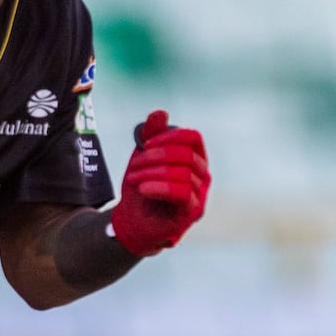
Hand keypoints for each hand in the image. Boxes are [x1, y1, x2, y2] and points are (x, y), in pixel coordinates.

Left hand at [109, 110, 209, 255]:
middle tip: (133, 165)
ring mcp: (200, 194)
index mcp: (194, 158)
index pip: (193, 137)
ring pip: (181, 173)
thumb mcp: (143, 157)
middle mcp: (203, 175)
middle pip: (185, 154)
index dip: (169, 137)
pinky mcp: (193, 211)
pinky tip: (143, 189)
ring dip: (151, 174)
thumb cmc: (142, 188)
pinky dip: (159, 187)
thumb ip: (151, 135)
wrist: (133, 222)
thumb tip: (160, 112)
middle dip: (155, 157)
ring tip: (132, 180)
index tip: (145, 144)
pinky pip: (181, 192)